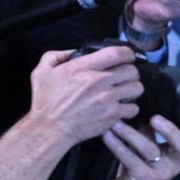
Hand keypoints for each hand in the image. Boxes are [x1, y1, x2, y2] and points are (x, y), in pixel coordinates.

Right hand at [24, 47, 141, 144]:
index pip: (116, 53)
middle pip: (132, 70)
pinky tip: (121, 107)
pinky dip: (130, 107)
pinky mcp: (112, 114)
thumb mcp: (42, 72)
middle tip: (124, 77)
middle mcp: (97, 81)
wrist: (50, 128)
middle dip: (130, 72)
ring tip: (124, 91)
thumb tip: (72, 51)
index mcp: (81, 68)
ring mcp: (107, 98)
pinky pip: (134, 107)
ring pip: (137, 87)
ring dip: (133, 89)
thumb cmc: (45, 101)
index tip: (127, 57)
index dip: (127, 53)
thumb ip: (56, 56)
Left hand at [102, 114, 179, 179]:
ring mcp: (161, 173)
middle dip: (168, 130)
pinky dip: (117, 146)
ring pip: (149, 149)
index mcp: (178, 156)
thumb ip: (151, 134)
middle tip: (154, 118)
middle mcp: (175, 164)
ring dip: (130, 134)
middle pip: (179, 146)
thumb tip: (142, 108)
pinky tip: (108, 137)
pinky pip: (130, 158)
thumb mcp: (150, 151)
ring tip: (116, 123)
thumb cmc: (140, 169)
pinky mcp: (145, 178)